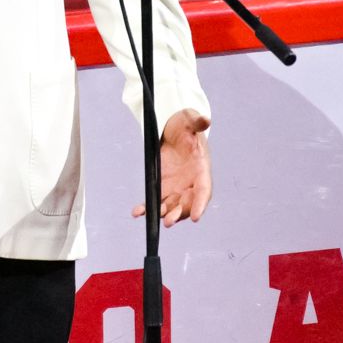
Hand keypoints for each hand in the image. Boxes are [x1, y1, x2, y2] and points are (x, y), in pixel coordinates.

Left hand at [132, 108, 211, 227]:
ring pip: (172, 206)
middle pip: (187, 203)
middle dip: (179, 214)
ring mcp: (177, 186)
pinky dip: (148, 207)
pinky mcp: (163, 186)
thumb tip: (205, 120)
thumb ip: (196, 122)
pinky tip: (138, 212)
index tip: (196, 217)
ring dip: (165, 214)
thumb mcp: (189, 119)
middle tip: (169, 222)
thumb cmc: (185, 125)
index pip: (204, 190)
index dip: (200, 204)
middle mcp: (191, 182)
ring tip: (154, 219)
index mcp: (201, 169)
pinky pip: (156, 200)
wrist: (173, 129)